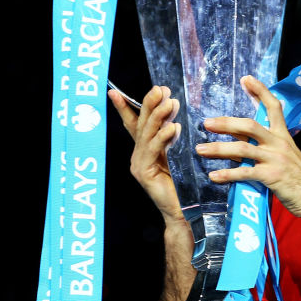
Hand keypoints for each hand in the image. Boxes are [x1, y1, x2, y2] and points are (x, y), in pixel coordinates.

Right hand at [109, 86, 184, 225]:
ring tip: (170, 102)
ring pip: (146, 134)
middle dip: (149, 104)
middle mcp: (138, 155)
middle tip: (161, 88)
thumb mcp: (180, 154)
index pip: (135, 124)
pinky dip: (163, 137)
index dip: (126, 107)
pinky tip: (174, 127)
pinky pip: (153, 150)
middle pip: (142, 124)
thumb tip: (175, 112)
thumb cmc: (186, 183)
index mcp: (146, 149)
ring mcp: (139, 164)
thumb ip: (174, 137)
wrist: (186, 211)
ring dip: (158, 116)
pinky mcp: (144, 173)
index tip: (114, 91)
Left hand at [197, 76, 300, 230]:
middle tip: (207, 123)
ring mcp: (275, 159)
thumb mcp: (285, 156)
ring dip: (218, 148)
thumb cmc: (299, 178)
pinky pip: (245, 173)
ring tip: (200, 149)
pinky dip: (227, 174)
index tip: (246, 79)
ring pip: (243, 148)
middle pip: (250, 125)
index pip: (274, 107)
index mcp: (284, 136)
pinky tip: (214, 176)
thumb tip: (237, 140)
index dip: (260, 91)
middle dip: (226, 123)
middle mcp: (279, 143)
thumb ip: (264, 146)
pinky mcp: (271, 176)